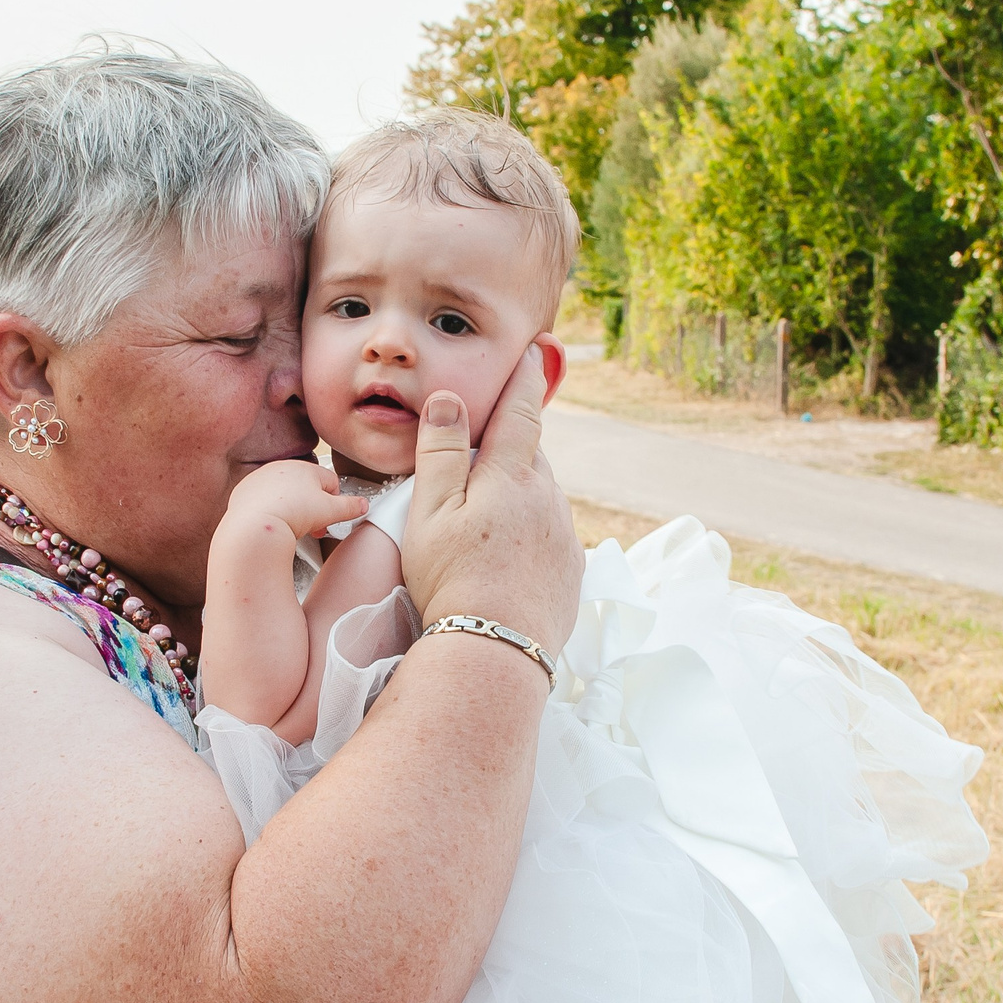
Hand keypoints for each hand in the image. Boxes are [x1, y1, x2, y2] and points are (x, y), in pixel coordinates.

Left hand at [223, 459, 367, 540]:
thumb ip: (351, 507)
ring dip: (293, 510)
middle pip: (306, 488)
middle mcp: (281, 468)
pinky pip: (263, 501)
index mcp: (305, 468)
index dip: (334, 503)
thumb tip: (363, 505)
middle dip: (314, 509)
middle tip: (315, 528)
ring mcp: (261, 478)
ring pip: (285, 494)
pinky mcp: (245, 492)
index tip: (331, 517)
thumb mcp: (331, 512)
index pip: (330, 481)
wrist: (255, 526)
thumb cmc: (292, 514)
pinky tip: (273, 525)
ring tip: (294, 529)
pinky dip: (270, 511)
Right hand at [402, 343, 580, 648]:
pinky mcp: (570, 572)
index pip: (521, 412)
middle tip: (483, 455)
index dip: (525, 379)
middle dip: (511, 448)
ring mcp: (564, 538)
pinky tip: (505, 559)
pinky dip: (530, 535)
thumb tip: (451, 398)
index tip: (535, 350)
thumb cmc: (453, 580)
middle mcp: (549, 500)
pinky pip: (550, 537)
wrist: (495, 652)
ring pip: (540, 499)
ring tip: (484, 523)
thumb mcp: (431, 512)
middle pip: (530, 457)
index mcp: (513, 477)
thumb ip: (442, 452)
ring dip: (519, 497)